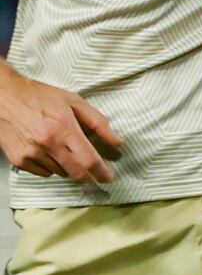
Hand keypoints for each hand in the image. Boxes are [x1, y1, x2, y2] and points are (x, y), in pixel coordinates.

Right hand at [0, 68, 123, 181]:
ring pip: (60, 173)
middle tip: (94, 173)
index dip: (102, 172)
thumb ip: (97, 122)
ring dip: (68, 167)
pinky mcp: (18, 159)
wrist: (2, 96)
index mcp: (63, 127)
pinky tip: (47, 152)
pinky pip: (43, 172)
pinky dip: (50, 167)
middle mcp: (47, 143)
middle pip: (76, 172)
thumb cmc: (37, 96)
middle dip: (88, 176)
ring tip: (63, 150)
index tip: (109, 178)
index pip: (89, 159)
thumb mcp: (72, 101)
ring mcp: (31, 153)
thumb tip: (116, 141)